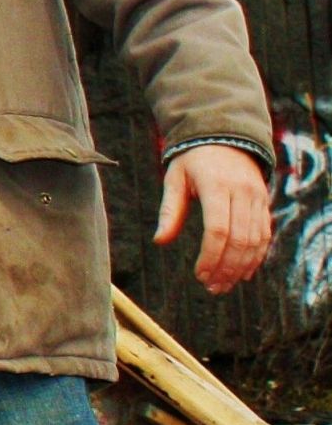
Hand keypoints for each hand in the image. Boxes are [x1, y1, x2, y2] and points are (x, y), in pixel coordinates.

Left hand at [155, 144, 272, 294]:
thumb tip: (160, 240)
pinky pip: (264, 234)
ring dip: (241, 267)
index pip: (218, 229)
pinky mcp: (264, 203)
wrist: (225, 137)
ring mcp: (257, 198)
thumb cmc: (192, 160)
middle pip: (239, 239)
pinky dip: (256, 256)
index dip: (210, 256)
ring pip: (255, 240)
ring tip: (224, 285)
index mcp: (217, 186)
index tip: (199, 275)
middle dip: (226, 268)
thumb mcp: (174, 178)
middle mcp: (242, 193)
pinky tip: (244, 273)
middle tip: (211, 287)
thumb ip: (169, 210)